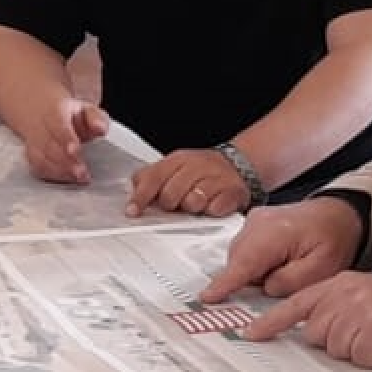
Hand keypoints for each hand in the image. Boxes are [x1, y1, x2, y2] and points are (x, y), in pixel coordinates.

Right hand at [14, 96, 110, 183]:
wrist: (40, 111)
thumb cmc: (69, 114)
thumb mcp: (86, 109)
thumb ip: (96, 119)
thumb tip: (100, 129)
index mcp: (54, 112)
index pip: (58, 126)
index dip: (66, 139)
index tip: (75, 151)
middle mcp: (39, 126)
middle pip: (49, 145)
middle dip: (66, 162)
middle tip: (82, 174)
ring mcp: (32, 142)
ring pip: (40, 158)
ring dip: (59, 171)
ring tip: (78, 179)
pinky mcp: (31, 155)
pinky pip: (37, 167)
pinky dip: (51, 176)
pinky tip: (67, 179)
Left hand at [126, 149, 247, 216]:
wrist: (238, 164)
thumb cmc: (200, 171)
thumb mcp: (174, 167)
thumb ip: (152, 178)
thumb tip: (133, 192)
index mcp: (178, 159)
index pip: (153, 177)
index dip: (140, 197)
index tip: (132, 211)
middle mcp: (196, 166)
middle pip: (171, 195)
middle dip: (170, 205)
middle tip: (177, 204)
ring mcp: (216, 178)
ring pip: (193, 202)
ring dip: (192, 208)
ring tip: (196, 203)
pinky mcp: (233, 192)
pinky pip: (215, 209)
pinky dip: (211, 211)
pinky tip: (213, 205)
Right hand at [199, 197, 363, 302]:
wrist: (337, 213)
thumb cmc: (333, 238)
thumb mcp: (323, 268)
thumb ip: (291, 281)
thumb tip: (265, 288)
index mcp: (276, 232)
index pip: (244, 263)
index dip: (225, 283)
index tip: (208, 297)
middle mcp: (258, 222)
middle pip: (239, 262)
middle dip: (251, 280)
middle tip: (286, 279)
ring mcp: (253, 220)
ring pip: (240, 256)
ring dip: (254, 270)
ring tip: (287, 266)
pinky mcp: (252, 223)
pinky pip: (244, 249)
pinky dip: (255, 261)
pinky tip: (278, 260)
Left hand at [238, 271, 371, 368]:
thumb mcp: (360, 296)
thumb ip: (332, 308)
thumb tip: (309, 333)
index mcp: (337, 284)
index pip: (295, 305)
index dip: (271, 322)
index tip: (250, 335)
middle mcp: (344, 294)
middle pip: (316, 335)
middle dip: (336, 341)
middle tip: (362, 332)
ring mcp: (360, 311)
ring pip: (336, 349)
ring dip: (356, 350)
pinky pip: (359, 358)